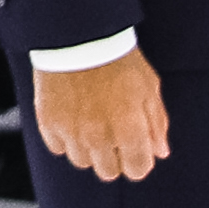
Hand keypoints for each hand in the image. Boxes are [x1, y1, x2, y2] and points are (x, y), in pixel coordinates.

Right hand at [33, 47, 167, 181]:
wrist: (79, 36)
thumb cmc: (118, 59)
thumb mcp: (149, 89)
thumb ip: (156, 124)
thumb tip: (160, 151)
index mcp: (129, 132)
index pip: (137, 170)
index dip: (138, 162)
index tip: (135, 151)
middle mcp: (99, 137)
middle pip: (108, 171)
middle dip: (114, 158)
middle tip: (113, 137)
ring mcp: (71, 131)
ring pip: (81, 161)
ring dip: (88, 150)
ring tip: (91, 125)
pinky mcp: (48, 121)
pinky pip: (57, 147)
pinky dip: (64, 139)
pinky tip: (72, 120)